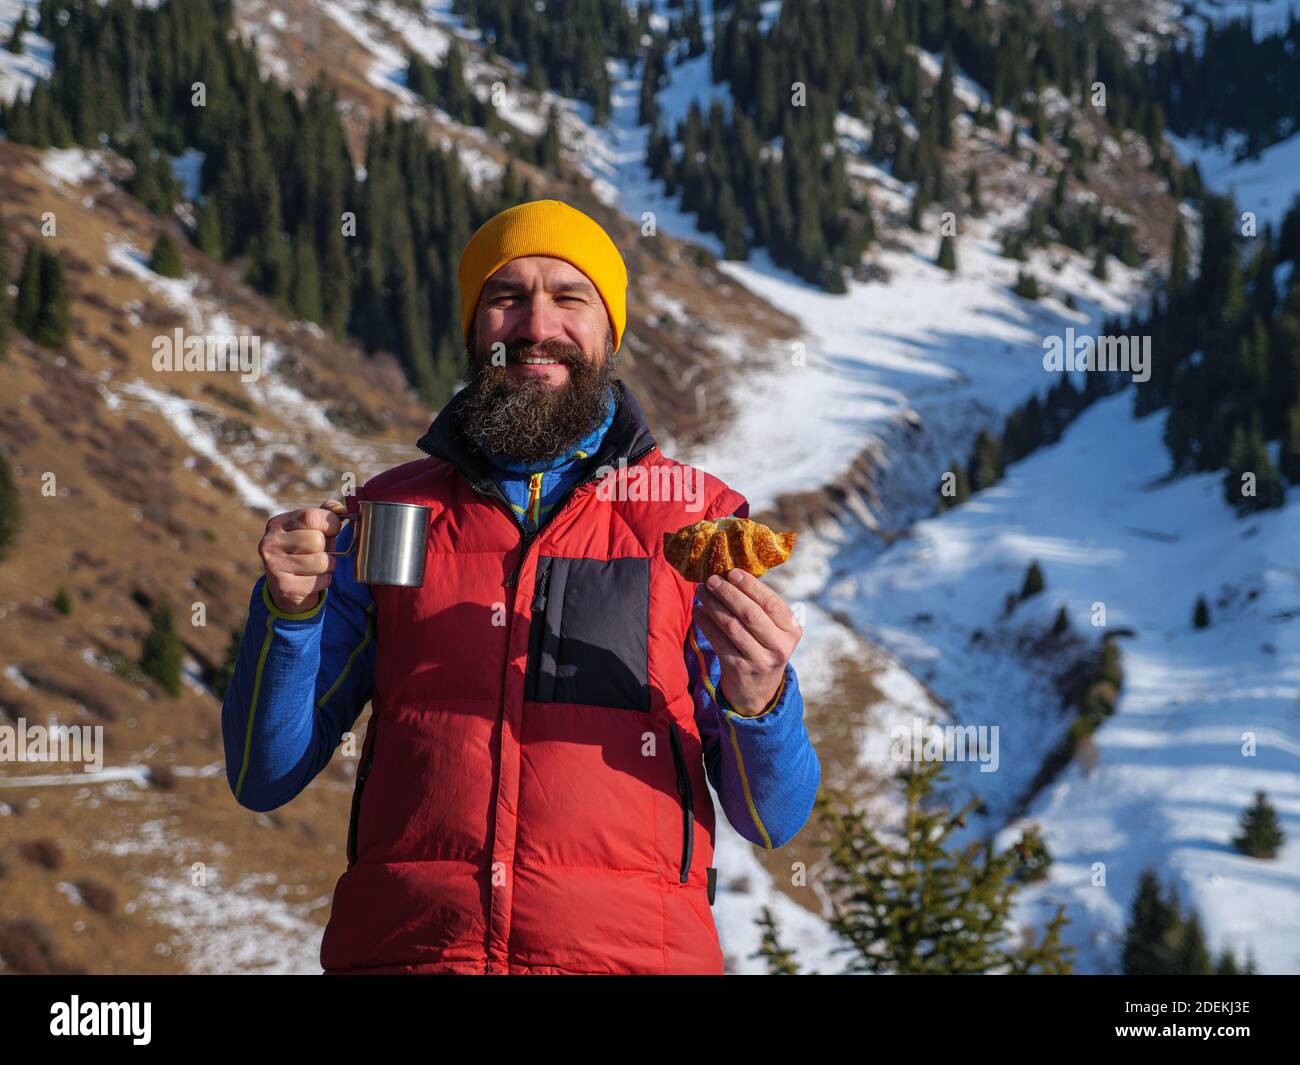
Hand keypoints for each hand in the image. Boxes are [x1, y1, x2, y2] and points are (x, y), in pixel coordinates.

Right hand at [257, 500, 347, 613]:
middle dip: (326, 549)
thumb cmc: (306, 553)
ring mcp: (274, 565)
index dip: (331, 523)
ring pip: (321, 561)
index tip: (334, 530)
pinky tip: (311, 581)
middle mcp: (271, 542)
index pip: (310, 516)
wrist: (289, 588)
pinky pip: (319, 581)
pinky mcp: (283, 587)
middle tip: (318, 554)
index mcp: (278, 524)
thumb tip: (342, 508)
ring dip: (327, 567)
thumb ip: (327, 514)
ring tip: (316, 568)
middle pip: (316, 540)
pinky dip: (323, 582)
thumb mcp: (314, 530)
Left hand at [692, 569, 801, 715]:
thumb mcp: (774, 632)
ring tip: (701, 592)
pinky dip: (706, 623)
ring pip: (732, 625)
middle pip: (750, 613)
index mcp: (791, 631)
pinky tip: (698, 611)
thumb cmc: (763, 649)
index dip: (750, 585)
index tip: (733, 572)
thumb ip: (761, 607)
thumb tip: (731, 576)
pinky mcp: (738, 668)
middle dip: (728, 593)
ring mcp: (759, 660)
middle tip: (711, 580)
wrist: (758, 691)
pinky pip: (718, 640)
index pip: (771, 603)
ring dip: (713, 605)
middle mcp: (779, 646)